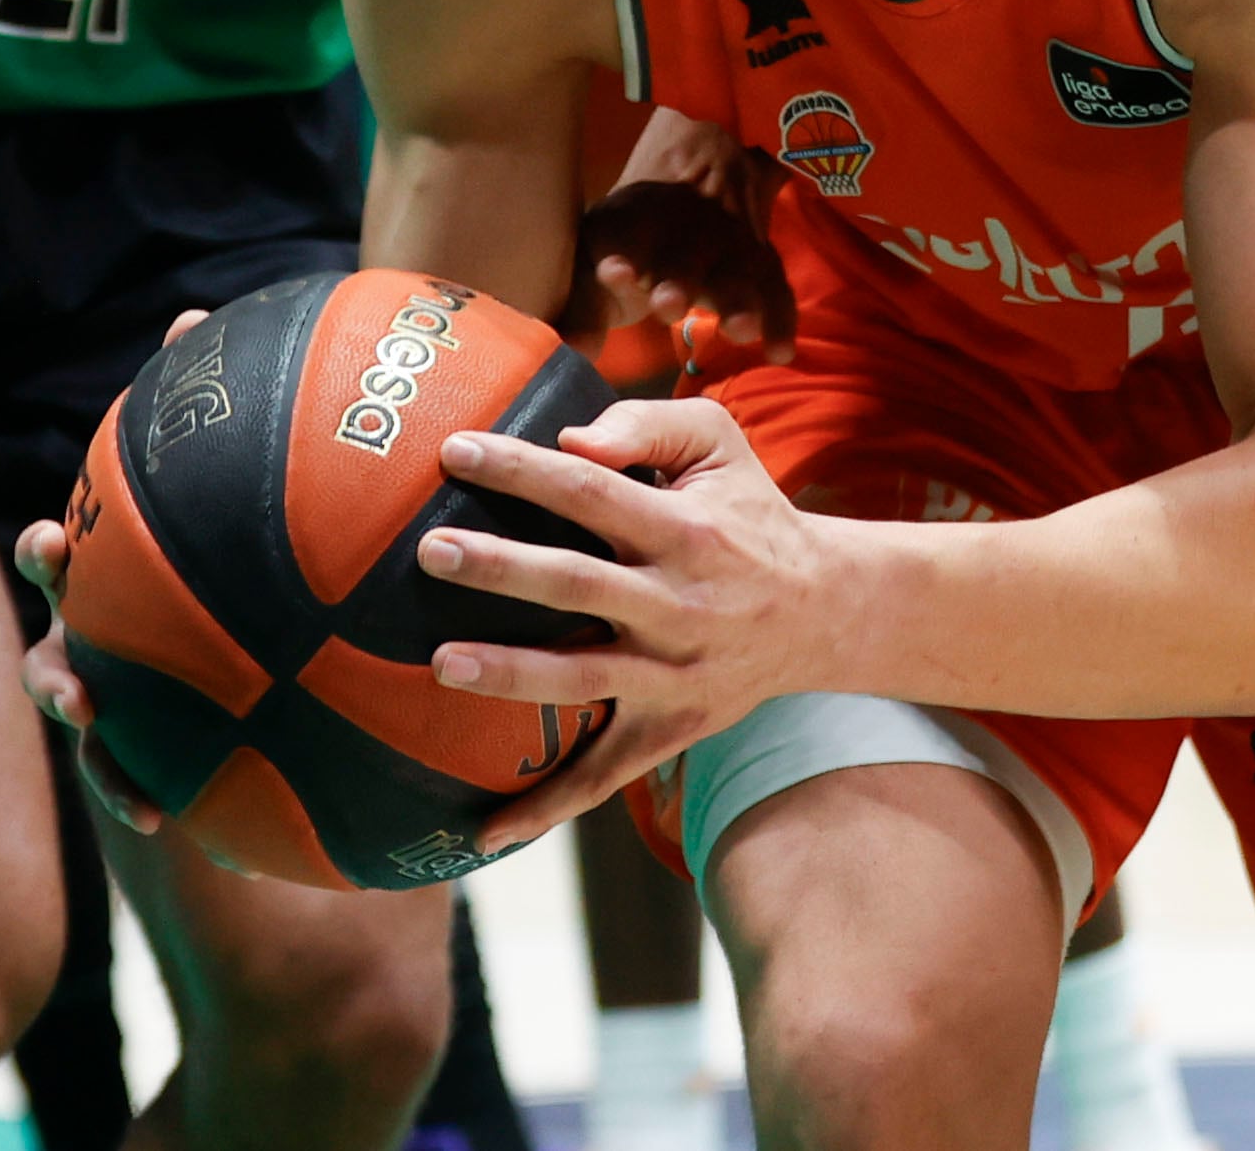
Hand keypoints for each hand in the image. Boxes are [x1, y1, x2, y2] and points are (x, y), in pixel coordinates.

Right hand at [11, 303, 206, 837]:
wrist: (252, 667)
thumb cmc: (224, 558)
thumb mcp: (223, 487)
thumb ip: (205, 412)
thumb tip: (193, 311)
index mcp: (114, 580)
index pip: (67, 561)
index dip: (49, 554)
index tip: (51, 543)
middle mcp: (105, 643)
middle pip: (57, 654)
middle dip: (53, 668)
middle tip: (70, 682)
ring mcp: (123, 705)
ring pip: (89, 733)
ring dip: (97, 754)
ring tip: (117, 768)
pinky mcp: (154, 757)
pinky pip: (142, 784)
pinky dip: (143, 798)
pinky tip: (168, 818)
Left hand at [420, 394, 839, 852]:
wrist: (823, 610)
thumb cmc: (750, 513)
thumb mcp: (721, 444)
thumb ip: (648, 424)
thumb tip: (571, 442)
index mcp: (686, 529)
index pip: (592, 491)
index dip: (523, 470)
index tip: (454, 452)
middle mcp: (678, 604)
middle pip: (578, 584)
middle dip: (502, 567)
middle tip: (431, 549)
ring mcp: (672, 675)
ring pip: (582, 678)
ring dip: (510, 673)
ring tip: (441, 662)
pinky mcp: (669, 728)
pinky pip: (603, 776)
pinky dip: (546, 808)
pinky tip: (483, 831)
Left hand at [570, 174, 792, 363]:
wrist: (699, 169)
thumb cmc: (634, 233)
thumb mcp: (600, 252)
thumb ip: (584, 306)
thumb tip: (573, 353)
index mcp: (632, 224)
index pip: (624, 237)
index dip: (618, 256)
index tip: (612, 272)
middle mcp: (681, 232)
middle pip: (683, 255)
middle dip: (677, 278)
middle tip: (667, 304)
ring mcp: (725, 244)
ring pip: (735, 269)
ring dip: (737, 300)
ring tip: (739, 330)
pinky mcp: (758, 260)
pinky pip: (775, 287)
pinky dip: (780, 319)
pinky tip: (780, 353)